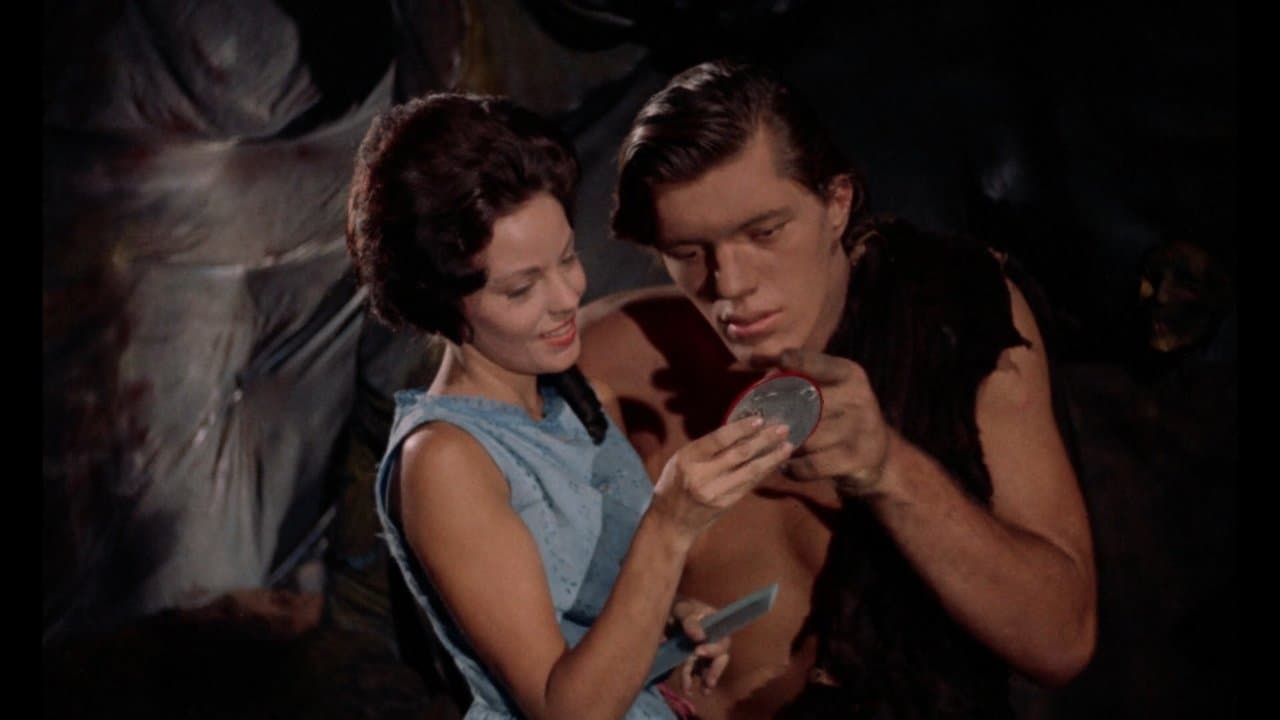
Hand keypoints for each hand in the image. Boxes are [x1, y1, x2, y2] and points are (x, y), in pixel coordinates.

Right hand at [650, 416, 792, 537]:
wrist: (670, 522)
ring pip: (750, 471)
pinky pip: (750, 484)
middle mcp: (702, 475)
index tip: (760, 420)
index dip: (741, 428)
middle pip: (739, 454)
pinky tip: (775, 463)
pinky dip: (764, 472)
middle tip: (783, 428)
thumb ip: (706, 448)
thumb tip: (739, 431)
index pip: (718, 439)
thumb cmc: (674, 485)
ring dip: (771, 458)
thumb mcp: (681, 460)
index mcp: (688, 459)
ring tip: (787, 446)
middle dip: (764, 440)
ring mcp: (716, 492)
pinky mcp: (726, 503)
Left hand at [670, 597, 729, 695]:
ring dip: (707, 679)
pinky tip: (687, 689)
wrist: (660, 610)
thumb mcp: (681, 609)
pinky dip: (692, 680)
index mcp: (714, 622)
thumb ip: (690, 620)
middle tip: (709, 681)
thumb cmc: (675, 606)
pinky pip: (695, 671)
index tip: (698, 652)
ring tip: (703, 692)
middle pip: (720, 656)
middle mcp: (711, 637)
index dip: (713, 649)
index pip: (721, 638)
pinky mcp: (691, 658)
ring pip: (708, 666)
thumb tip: (701, 637)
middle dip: (715, 670)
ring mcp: (702, 648)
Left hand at [773, 349, 893, 496]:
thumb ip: (797, 377)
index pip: (809, 362)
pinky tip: (787, 465)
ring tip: (773, 447)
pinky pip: (810, 465)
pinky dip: (793, 468)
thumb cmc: (839, 419)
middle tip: (760, 424)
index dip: (784, 365)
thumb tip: (757, 364)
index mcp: (848, 373)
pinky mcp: (856, 458)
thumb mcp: (828, 391)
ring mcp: (860, 428)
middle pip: (801, 404)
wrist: (878, 458)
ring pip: (804, 438)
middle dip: (776, 415)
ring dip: (783, 446)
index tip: (765, 374)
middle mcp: (858, 396)